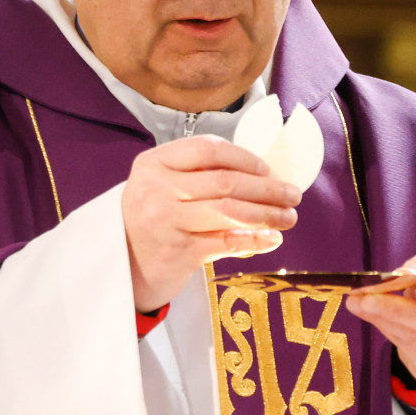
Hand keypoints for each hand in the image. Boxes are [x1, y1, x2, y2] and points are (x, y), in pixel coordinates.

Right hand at [122, 135, 301, 312]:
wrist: (123, 265)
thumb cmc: (154, 220)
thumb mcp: (163, 187)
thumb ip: (199, 175)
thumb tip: (264, 175)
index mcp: (153, 163)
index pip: (207, 149)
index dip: (244, 158)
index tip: (268, 169)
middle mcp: (155, 189)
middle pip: (224, 182)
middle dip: (266, 188)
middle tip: (293, 195)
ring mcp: (165, 221)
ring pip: (229, 211)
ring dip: (267, 214)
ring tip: (289, 218)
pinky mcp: (176, 252)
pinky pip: (226, 241)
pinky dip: (255, 240)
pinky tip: (272, 239)